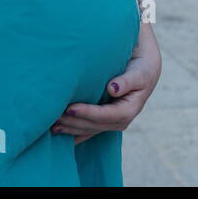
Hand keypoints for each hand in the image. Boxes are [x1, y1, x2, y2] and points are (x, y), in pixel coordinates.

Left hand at [52, 22, 160, 144]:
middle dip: (75, 123)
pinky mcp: (105, 118)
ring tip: (52, 126)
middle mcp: (121, 119)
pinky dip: (74, 131)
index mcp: (130, 109)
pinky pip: (89, 128)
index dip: (89, 113)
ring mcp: (113, 121)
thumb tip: (112, 89)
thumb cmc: (142, 66)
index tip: (70, 108)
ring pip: (90, 129)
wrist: (145, 66)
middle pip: (96, 125)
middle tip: (55, 117)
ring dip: (72, 129)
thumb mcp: (140, 71)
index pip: (107, 115)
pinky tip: (60, 132)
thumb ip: (127, 80)